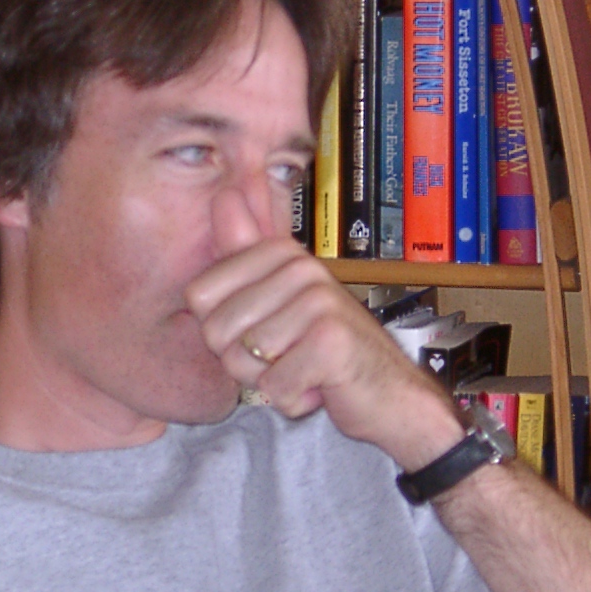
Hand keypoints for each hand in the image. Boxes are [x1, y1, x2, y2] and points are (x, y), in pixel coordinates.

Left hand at [185, 189, 463, 469]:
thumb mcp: (282, 294)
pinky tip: (320, 387)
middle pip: (215, 331)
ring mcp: (320, 302)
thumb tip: (225, 191)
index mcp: (281, 254)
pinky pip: (274, 386)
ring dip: (269, 382)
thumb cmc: (329, 349)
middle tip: (287, 357)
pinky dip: (292, 399)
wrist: (392, 393)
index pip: (198, 296)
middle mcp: (301, 269)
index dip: (220, 331)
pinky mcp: (332, 342)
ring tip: (305, 370)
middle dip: (242, 362)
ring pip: (243, 362)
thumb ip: (248, 249)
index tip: (263, 331)